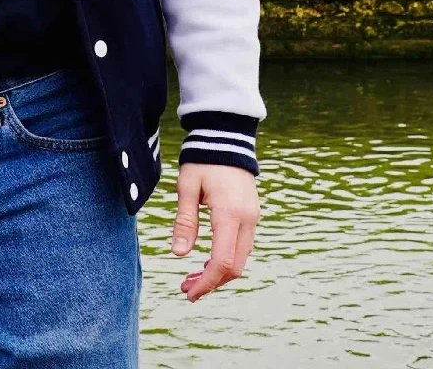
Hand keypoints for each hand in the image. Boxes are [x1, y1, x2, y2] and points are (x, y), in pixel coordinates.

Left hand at [171, 162, 257, 300]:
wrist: (226, 138)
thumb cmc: (203, 160)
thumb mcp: (187, 188)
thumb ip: (184, 221)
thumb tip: (179, 254)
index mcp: (230, 214)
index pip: (222, 262)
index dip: (206, 283)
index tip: (188, 293)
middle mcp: (247, 220)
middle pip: (235, 267)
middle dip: (211, 283)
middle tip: (186, 289)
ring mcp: (253, 218)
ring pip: (240, 259)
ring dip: (218, 273)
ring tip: (192, 278)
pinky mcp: (252, 215)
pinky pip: (242, 246)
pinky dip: (226, 259)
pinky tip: (207, 261)